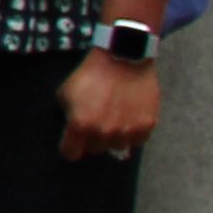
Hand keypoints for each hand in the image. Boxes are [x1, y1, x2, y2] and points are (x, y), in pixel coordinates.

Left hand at [61, 48, 159, 162]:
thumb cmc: (91, 74)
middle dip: (92, 138)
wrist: (122, 58)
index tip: (74, 142)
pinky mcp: (146, 126)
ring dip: (113, 136)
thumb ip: (68, 116)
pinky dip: (132, 133)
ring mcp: (127, 130)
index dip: (70, 147)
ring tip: (113, 117)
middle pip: (95, 149)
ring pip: (116, 146)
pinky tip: (128, 117)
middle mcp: (104, 132)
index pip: (71, 153)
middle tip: (96, 121)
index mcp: (80, 125)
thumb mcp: (66, 93)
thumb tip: (72, 131)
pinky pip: (136, 140)